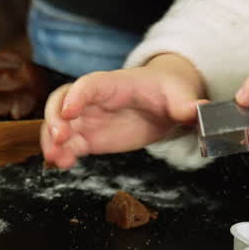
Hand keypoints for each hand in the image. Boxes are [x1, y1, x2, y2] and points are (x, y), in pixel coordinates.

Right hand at [42, 53, 206, 167]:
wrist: (166, 103)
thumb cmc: (169, 92)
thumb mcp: (180, 94)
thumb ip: (185, 103)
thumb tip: (197, 110)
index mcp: (113, 84)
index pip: (88, 84)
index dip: (76, 96)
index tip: (69, 111)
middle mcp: (94, 100)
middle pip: (61, 101)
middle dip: (55, 118)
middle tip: (60, 137)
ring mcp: (88, 119)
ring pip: (58, 124)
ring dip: (51, 140)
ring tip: (56, 159)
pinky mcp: (89, 137)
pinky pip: (68, 145)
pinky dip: (61, 154)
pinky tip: (63, 165)